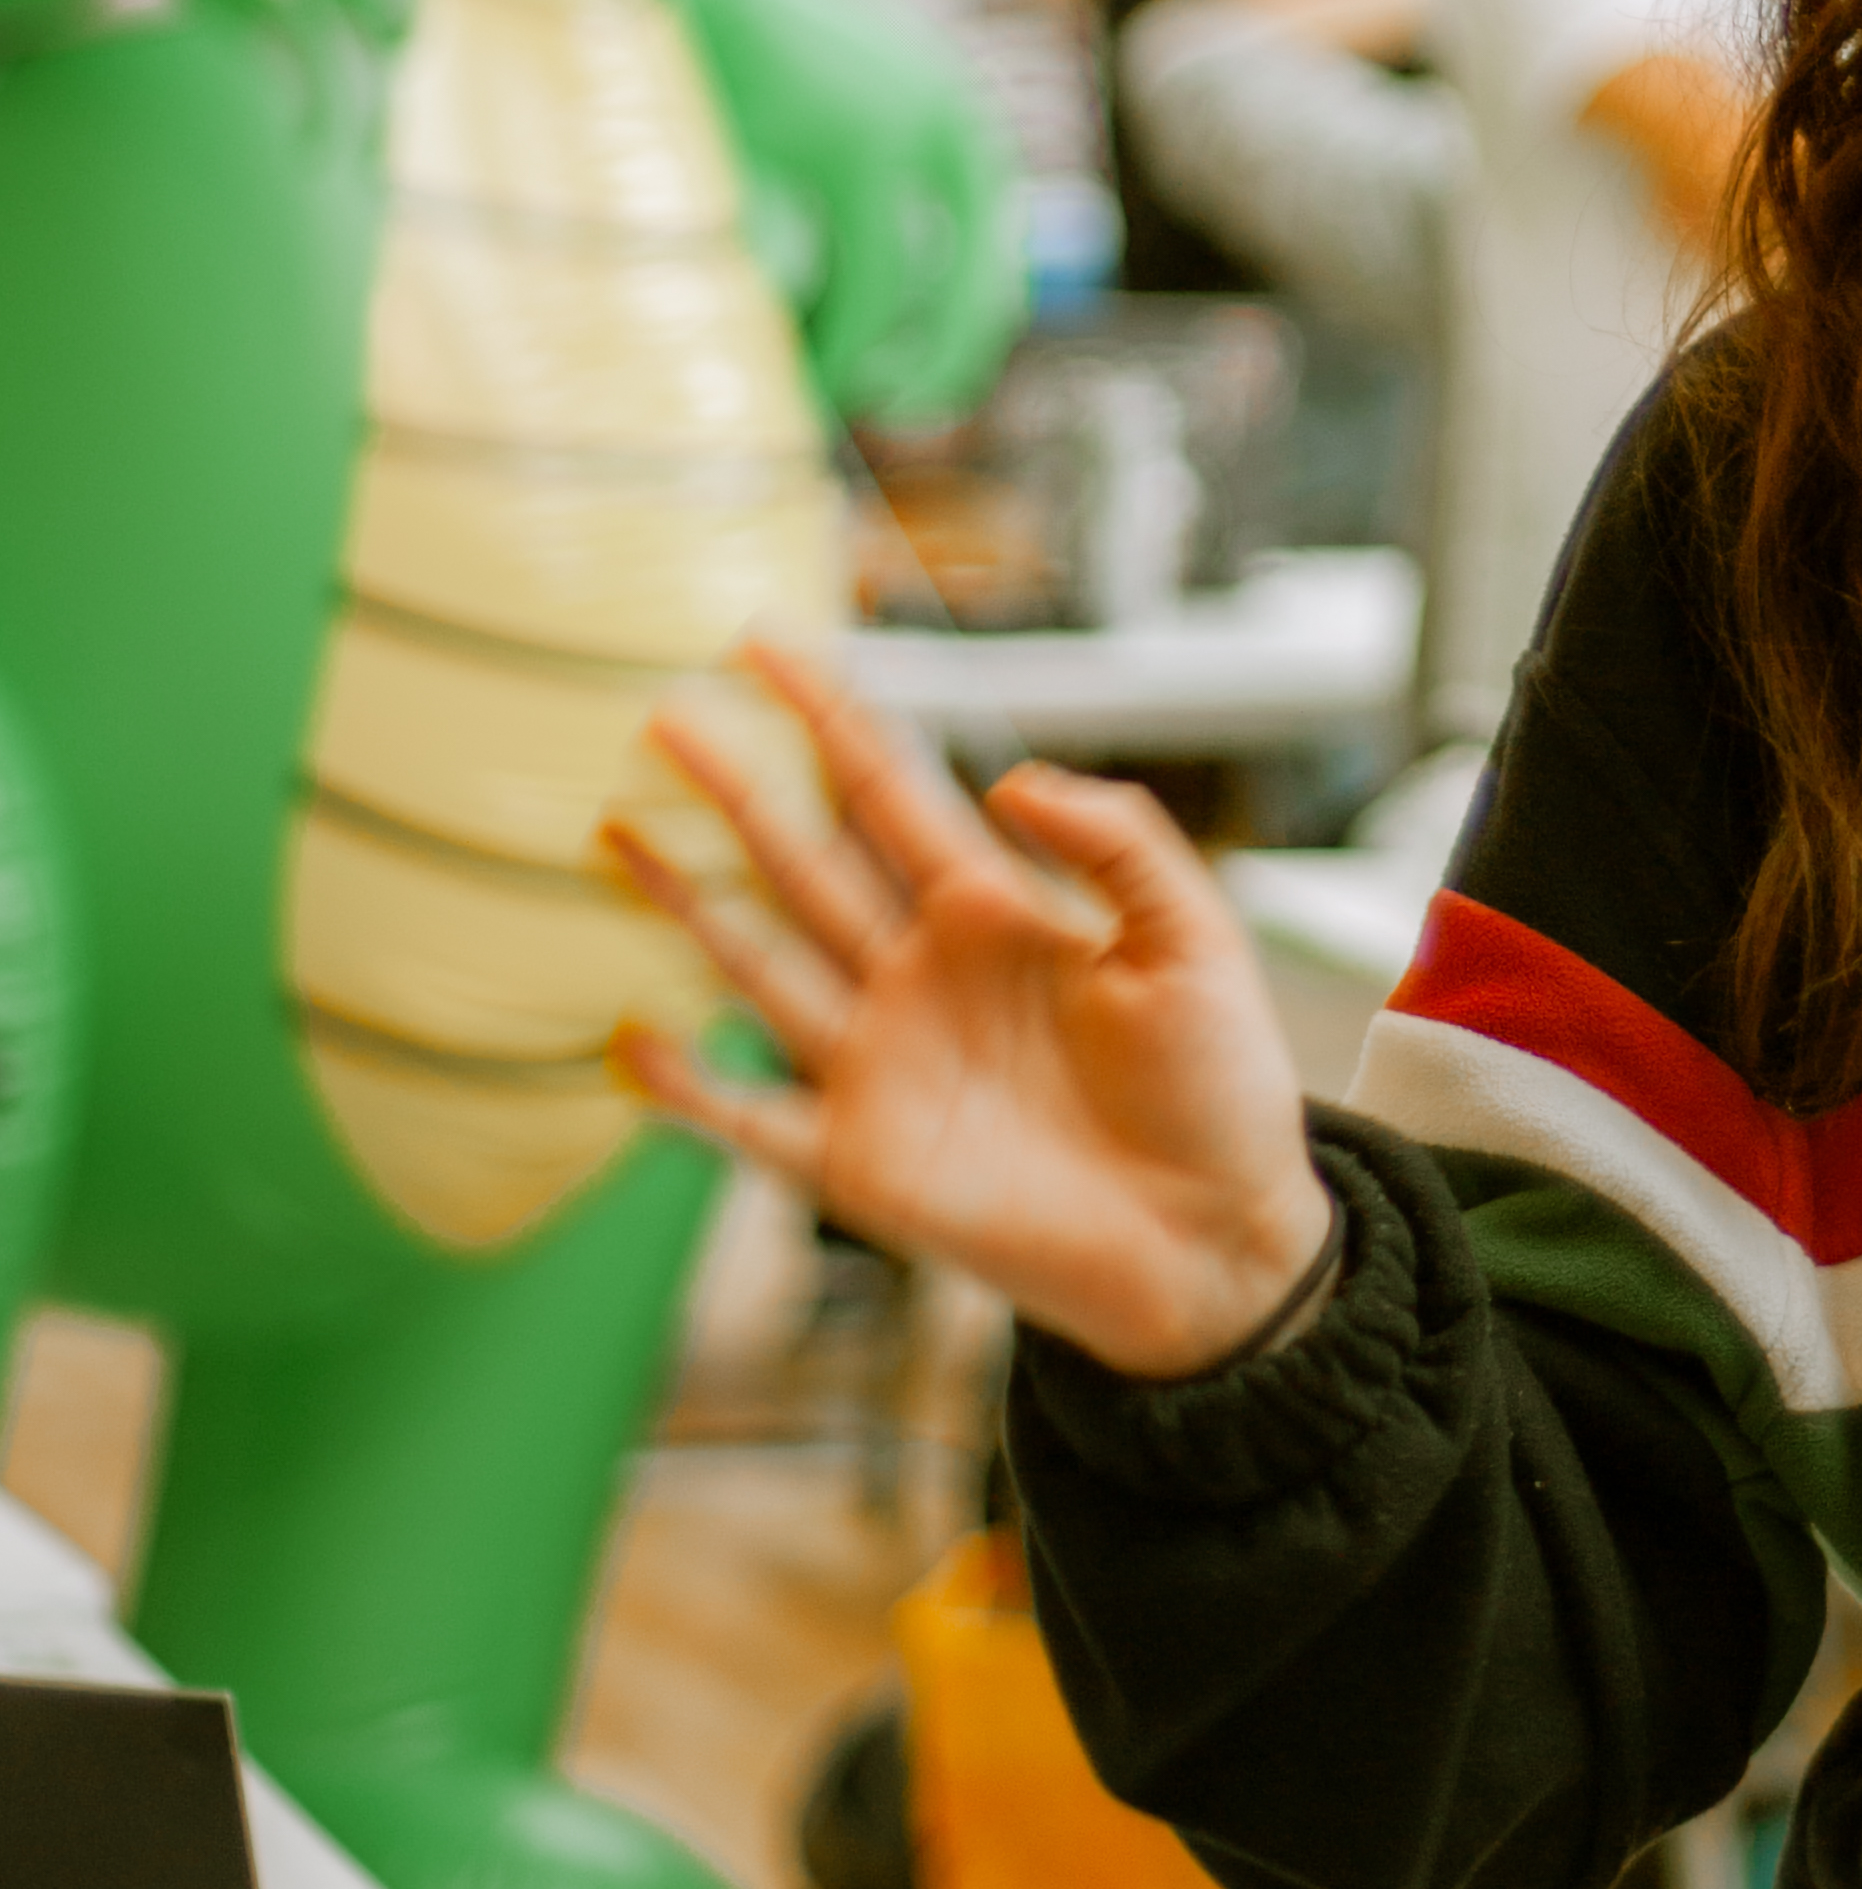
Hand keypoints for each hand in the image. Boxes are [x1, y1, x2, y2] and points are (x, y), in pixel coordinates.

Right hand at [606, 644, 1333, 1384]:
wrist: (1220, 1242)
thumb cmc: (1220, 1094)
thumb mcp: (1195, 940)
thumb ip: (1118, 843)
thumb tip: (1014, 776)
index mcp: (994, 913)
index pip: (891, 789)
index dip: (828, 715)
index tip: (764, 646)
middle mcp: (920, 976)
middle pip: (805, 858)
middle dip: (736, 786)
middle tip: (663, 716)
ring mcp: (882, 1066)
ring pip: (760, 962)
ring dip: (688, 903)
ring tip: (615, 833)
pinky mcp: (863, 1161)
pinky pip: (750, 1118)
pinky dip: (687, 1089)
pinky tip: (629, 1039)